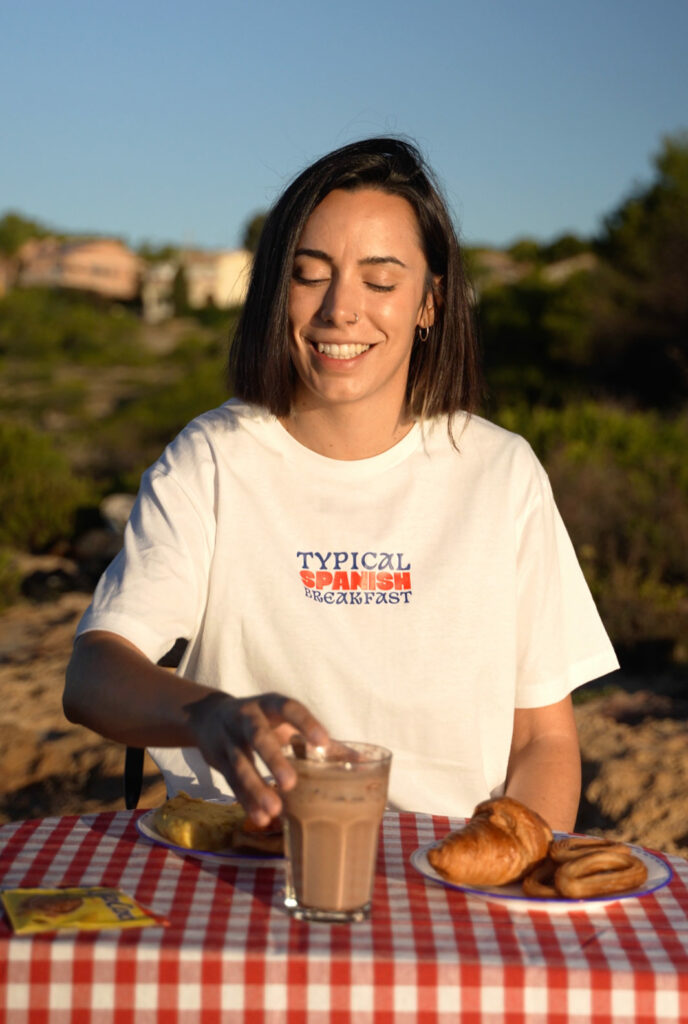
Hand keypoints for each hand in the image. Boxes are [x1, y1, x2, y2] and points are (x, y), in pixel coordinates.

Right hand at [185, 691, 327, 824]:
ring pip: (241, 764)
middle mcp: (247, 718)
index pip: (289, 708)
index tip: (323, 742)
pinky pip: (232, 782)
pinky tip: (260, 819)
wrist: (209, 717)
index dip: (306, 723)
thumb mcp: (286, 722)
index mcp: (271, 705)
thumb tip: (363, 763)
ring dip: (256, 788)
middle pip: (259, 736)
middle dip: (273, 759)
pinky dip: (246, 801)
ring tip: (275, 811)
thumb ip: (321, 743)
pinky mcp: (219, 761)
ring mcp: (230, 739)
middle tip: (290, 783)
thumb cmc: (264, 721)